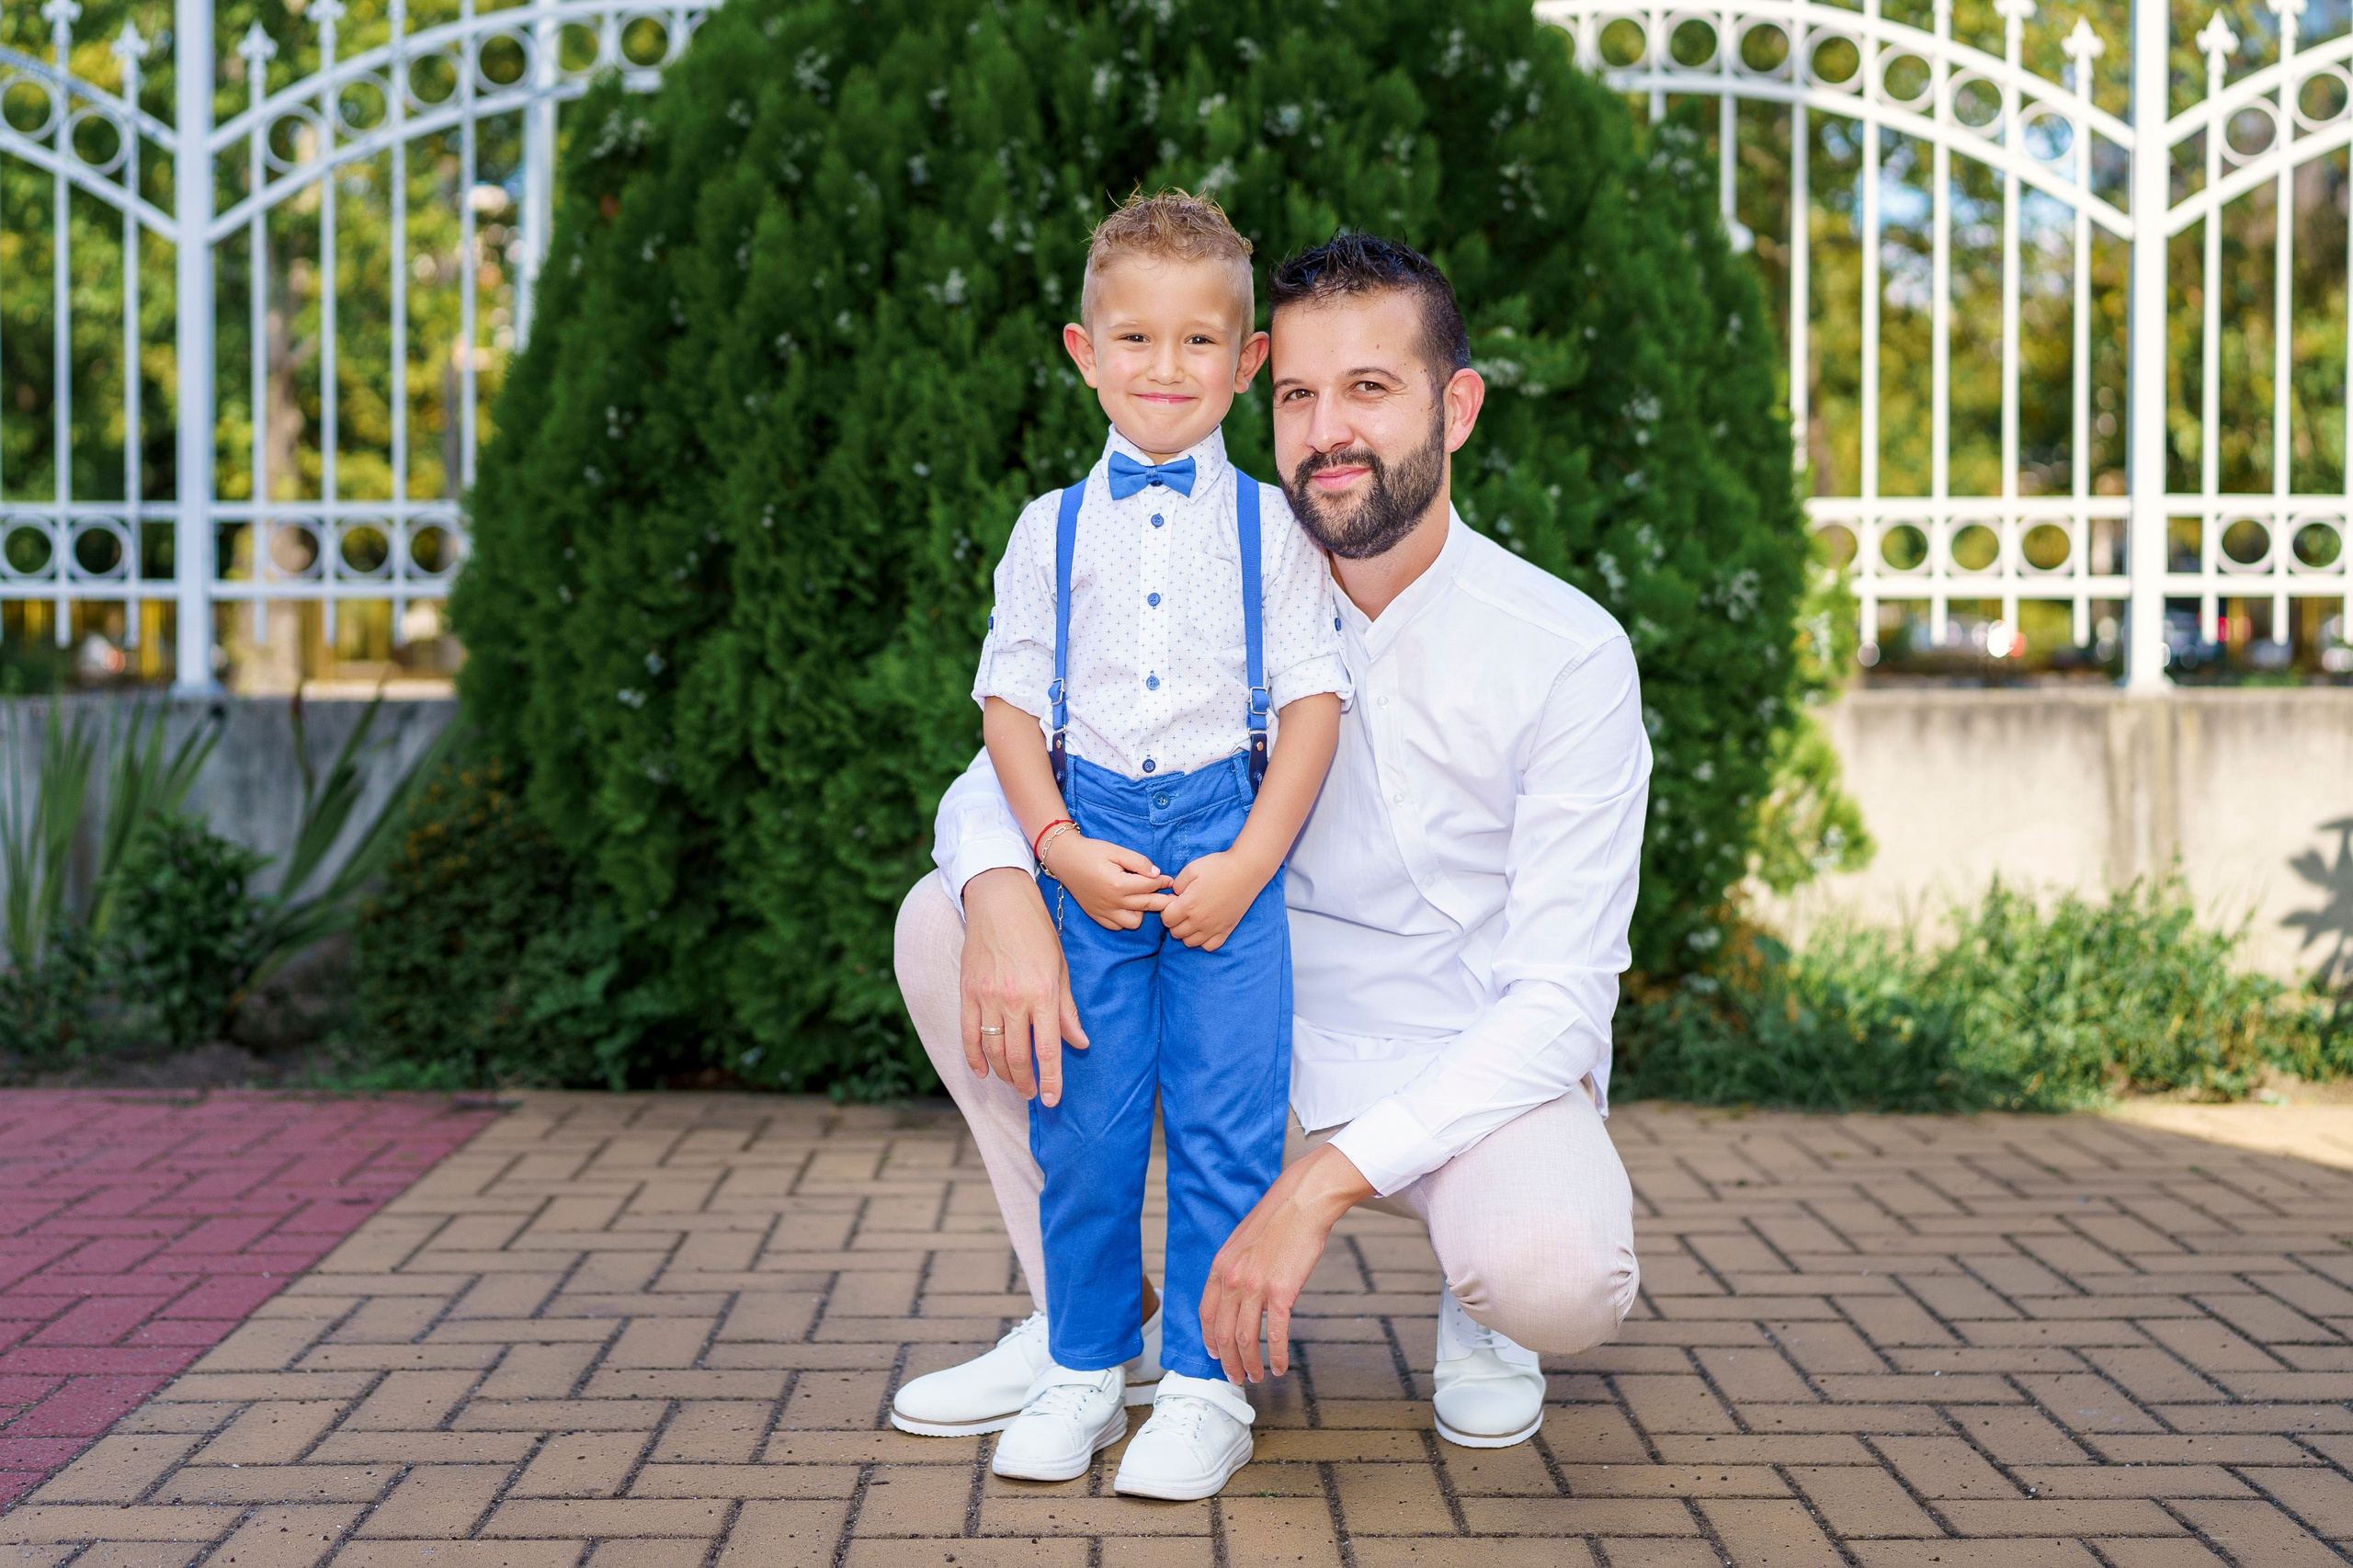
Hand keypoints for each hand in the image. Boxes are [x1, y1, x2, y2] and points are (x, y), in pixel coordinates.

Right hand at [960, 868, 1086, 1105]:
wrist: (999, 900)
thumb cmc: (1036, 931)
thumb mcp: (1060, 968)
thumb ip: (1067, 1010)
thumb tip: (1080, 1043)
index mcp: (1043, 993)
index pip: (1048, 1048)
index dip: (1051, 1079)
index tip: (1052, 1100)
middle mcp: (1014, 999)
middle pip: (1018, 1056)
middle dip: (1026, 1082)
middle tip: (1032, 1093)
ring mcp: (987, 997)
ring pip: (993, 1049)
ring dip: (1003, 1073)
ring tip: (1014, 1082)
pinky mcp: (967, 992)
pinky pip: (968, 1034)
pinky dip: (975, 1057)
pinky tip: (983, 1072)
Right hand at [1043, 832, 1173, 929]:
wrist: (1065, 859)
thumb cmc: (1091, 852)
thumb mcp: (1116, 850)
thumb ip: (1138, 862)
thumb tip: (1157, 873)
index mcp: (1118, 884)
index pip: (1150, 886)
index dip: (1163, 881)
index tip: (1170, 880)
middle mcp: (1112, 902)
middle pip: (1147, 905)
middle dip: (1164, 901)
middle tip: (1173, 897)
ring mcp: (1104, 911)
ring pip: (1134, 922)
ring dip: (1142, 912)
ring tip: (1143, 899)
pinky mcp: (1096, 915)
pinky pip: (1118, 926)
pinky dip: (1125, 918)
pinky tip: (1127, 906)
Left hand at [1162, 849, 1270, 951]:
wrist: (1247, 870)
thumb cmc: (1218, 867)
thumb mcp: (1191, 868)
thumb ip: (1177, 884)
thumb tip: (1174, 896)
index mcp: (1188, 905)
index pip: (1166, 919)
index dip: (1167, 909)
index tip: (1175, 900)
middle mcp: (1199, 921)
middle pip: (1176, 932)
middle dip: (1175, 921)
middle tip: (1184, 907)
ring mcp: (1214, 928)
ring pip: (1190, 942)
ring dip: (1187, 932)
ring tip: (1193, 918)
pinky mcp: (1226, 930)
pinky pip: (1209, 946)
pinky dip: (1204, 940)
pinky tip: (1205, 927)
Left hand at [1200, 1144, 1374, 1381]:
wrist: (1303, 1200)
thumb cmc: (1278, 1217)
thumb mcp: (1243, 1240)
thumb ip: (1235, 1266)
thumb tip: (1237, 1289)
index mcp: (1220, 1266)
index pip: (1207, 1313)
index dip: (1209, 1339)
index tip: (1214, 1354)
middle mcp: (1232, 1279)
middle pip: (1224, 1333)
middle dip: (1228, 1361)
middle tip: (1236, 1377)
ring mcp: (1256, 1286)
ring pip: (1246, 1339)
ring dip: (1251, 1364)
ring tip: (1257, 1377)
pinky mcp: (1282, 1292)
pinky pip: (1276, 1334)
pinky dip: (1277, 1355)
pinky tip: (1281, 1367)